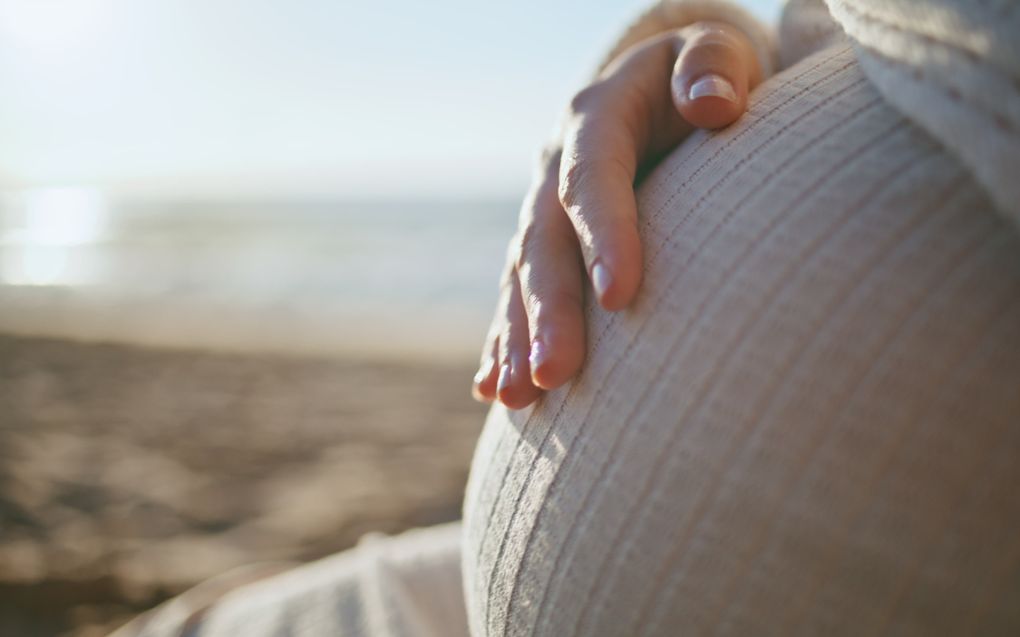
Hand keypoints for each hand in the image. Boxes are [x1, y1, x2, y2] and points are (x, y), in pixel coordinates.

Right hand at [474, 21, 762, 407]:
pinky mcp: (545, 244)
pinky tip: (493, 390)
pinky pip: (516, 295)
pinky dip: (504, 341)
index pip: (593, 177)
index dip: (604, 234)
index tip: (622, 296)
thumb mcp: (714, 53)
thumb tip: (714, 104)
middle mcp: (556, 167)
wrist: (659, 90)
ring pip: (521, 278)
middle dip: (548, 311)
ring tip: (518, 398)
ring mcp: (543, 209)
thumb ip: (714, 66)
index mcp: (596, 118)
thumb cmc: (701, 77)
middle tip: (556, 374)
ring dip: (517, 338)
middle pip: (544, 241)